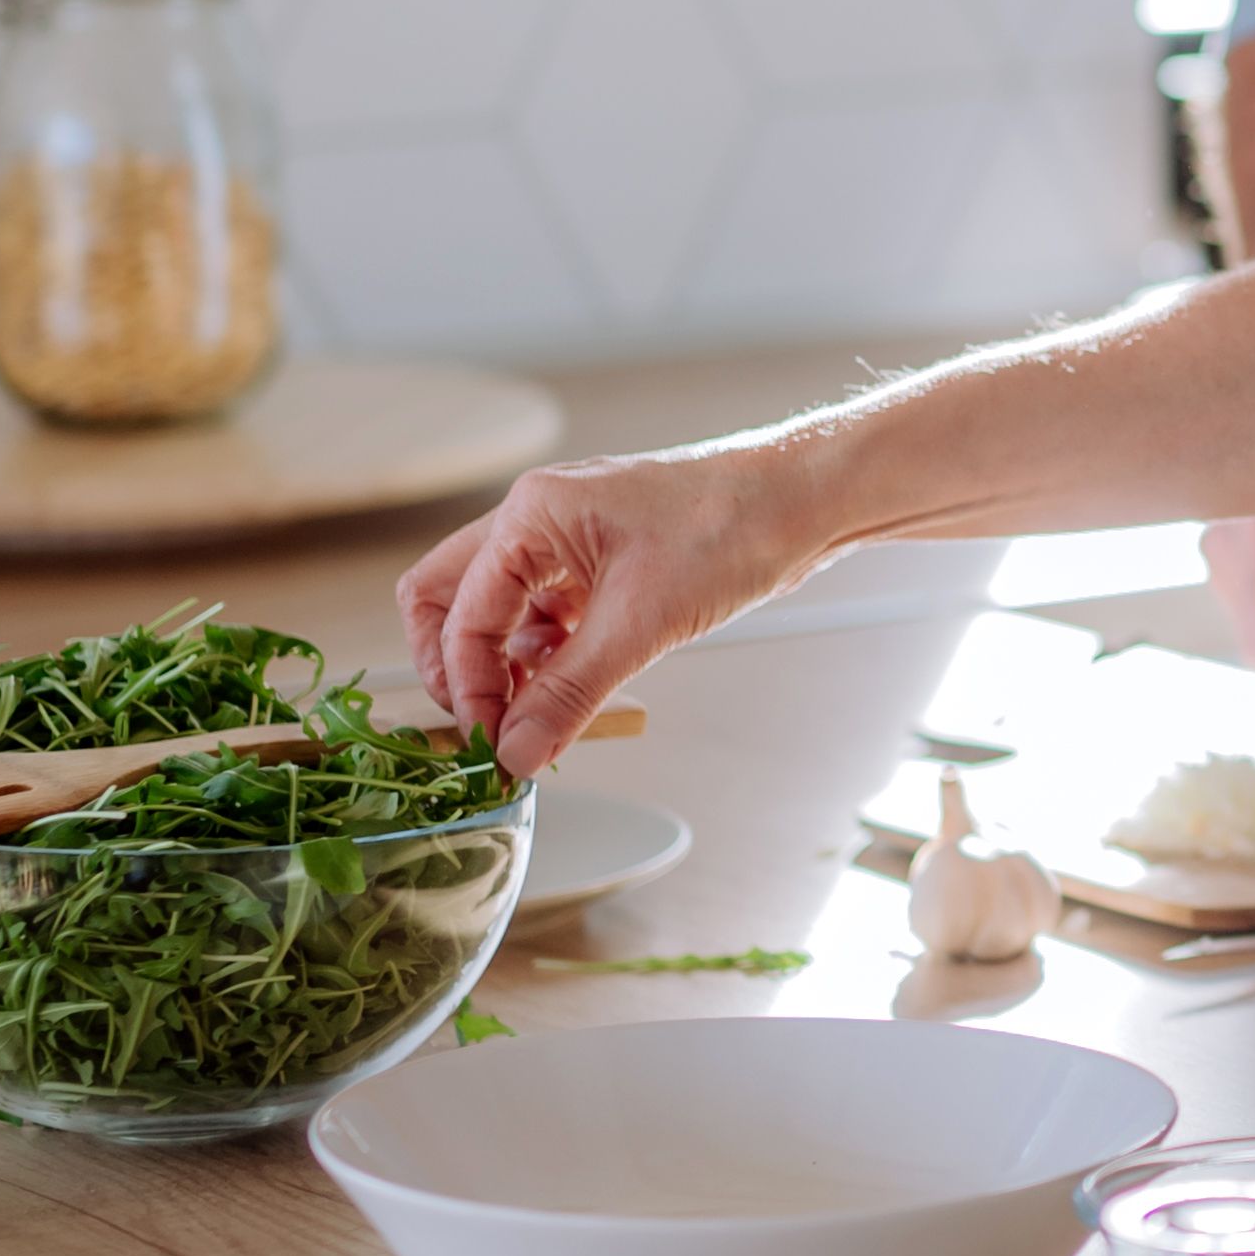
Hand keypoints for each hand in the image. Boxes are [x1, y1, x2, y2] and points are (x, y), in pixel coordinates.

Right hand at [398, 438, 821, 774]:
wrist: (804, 501)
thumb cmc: (731, 528)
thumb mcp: (643, 622)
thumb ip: (570, 692)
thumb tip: (516, 754)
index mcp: (532, 514)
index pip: (459, 611)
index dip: (469, 686)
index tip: (493, 744)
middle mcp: (537, 520)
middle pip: (450, 600)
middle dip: (459, 669)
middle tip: (489, 727)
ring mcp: (567, 542)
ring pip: (497, 612)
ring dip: (505, 669)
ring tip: (537, 722)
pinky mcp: (599, 567)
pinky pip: (544, 617)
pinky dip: (544, 660)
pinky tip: (569, 692)